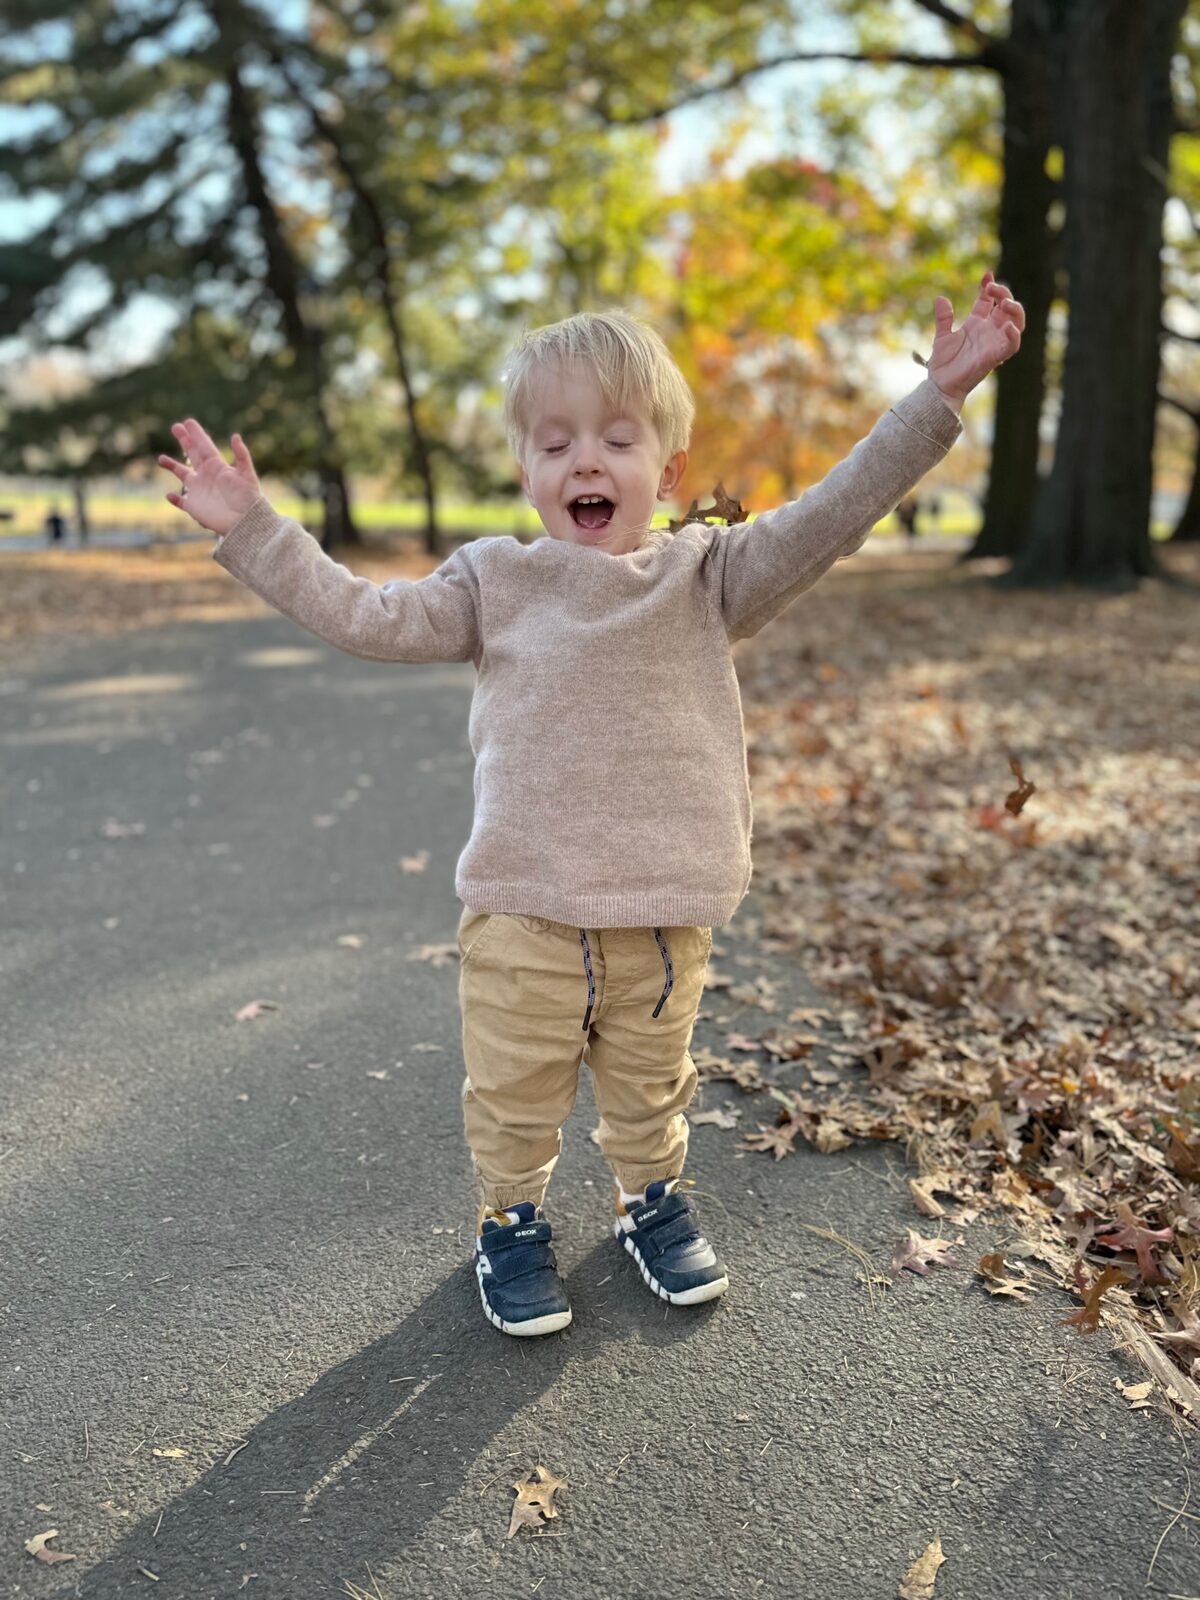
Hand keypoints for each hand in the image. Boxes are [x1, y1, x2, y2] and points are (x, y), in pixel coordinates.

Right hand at [158, 419, 261, 536]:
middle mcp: (207, 476)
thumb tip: (235, 436)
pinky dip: (175, 499)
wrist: (245, 522)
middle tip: (175, 426)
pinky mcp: (195, 507)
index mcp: (218, 467)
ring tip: (161, 458)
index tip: (188, 422)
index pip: (205, 446)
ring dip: (172, 466)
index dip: (196, 434)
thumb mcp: (247, 475)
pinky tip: (168, 495)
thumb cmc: (249, 498)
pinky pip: (181, 501)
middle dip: (184, 441)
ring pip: (182, 475)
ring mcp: (199, 491)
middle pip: (193, 454)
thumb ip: (241, 456)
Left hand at [925, 271, 1024, 407]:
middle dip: (1004, 293)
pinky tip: (1007, 325)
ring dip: (1015, 310)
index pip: (989, 301)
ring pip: (1017, 323)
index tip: (986, 275)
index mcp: (977, 324)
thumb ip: (944, 318)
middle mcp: (988, 332)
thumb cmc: (943, 365)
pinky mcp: (994, 357)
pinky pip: (1012, 346)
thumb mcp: (942, 337)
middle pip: (1007, 308)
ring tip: (1004, 303)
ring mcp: (993, 343)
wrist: (940, 387)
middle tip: (991, 287)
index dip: (989, 286)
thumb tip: (940, 298)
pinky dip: (1014, 335)